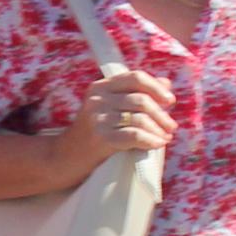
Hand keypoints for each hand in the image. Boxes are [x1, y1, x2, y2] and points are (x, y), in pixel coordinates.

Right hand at [60, 68, 176, 172]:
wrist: (64, 157)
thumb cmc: (93, 132)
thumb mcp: (111, 107)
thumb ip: (136, 93)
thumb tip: (166, 83)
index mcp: (101, 87)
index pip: (135, 78)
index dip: (156, 88)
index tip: (170, 101)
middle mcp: (98, 99)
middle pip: (141, 100)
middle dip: (161, 115)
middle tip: (171, 127)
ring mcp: (98, 118)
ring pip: (140, 119)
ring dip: (158, 130)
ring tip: (165, 137)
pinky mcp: (101, 138)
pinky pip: (135, 136)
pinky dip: (150, 140)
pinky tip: (157, 144)